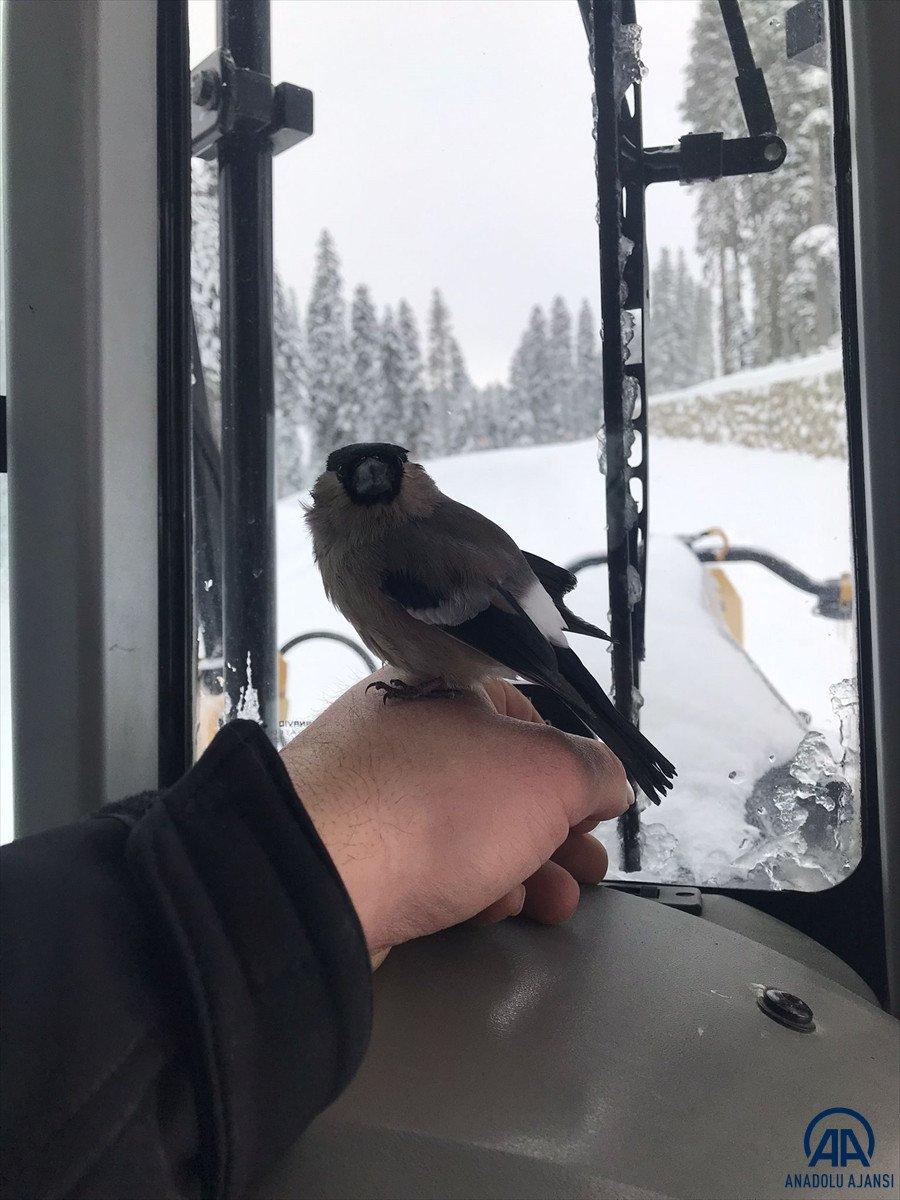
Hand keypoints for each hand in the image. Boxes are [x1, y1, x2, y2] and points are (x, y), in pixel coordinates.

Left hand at [280, 670, 632, 955]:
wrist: (318, 878)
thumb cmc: (437, 806)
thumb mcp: (549, 772)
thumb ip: (594, 770)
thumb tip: (608, 780)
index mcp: (446, 690)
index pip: (527, 718)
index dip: (573, 767)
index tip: (597, 812)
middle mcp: (405, 732)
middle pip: (501, 781)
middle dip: (558, 832)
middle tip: (587, 869)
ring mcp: (373, 793)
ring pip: (468, 827)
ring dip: (525, 867)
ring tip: (555, 903)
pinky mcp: (355, 851)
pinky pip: (427, 861)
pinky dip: (469, 884)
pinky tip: (491, 908)